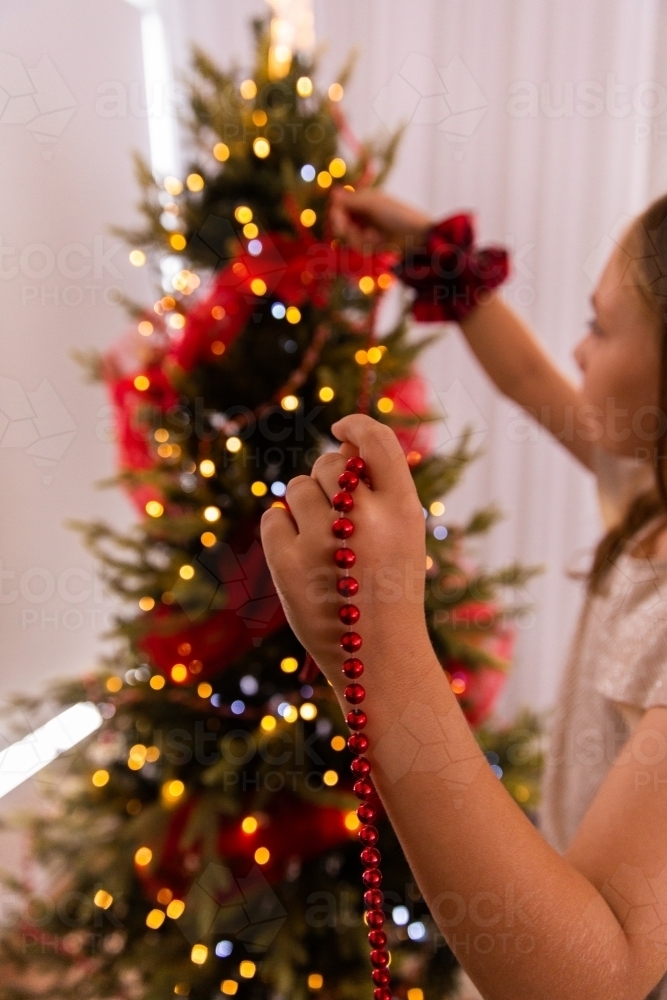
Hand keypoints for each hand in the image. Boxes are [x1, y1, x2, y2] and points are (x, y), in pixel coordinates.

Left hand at [260, 415, 431, 699]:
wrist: (378, 656)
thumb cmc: (389, 588)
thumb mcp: (402, 535)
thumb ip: (379, 490)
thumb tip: (342, 443)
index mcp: (404, 509)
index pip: (378, 442)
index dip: (356, 425)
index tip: (340, 427)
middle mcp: (366, 519)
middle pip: (330, 463)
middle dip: (327, 481)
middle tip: (337, 516)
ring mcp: (324, 541)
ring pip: (298, 488)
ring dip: (304, 507)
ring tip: (323, 544)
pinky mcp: (288, 564)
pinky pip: (272, 518)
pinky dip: (281, 532)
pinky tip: (300, 558)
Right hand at [329, 186, 431, 254]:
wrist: (416, 236)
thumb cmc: (397, 215)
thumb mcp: (373, 205)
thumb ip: (351, 201)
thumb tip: (333, 193)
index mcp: (365, 200)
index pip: (341, 206)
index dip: (337, 213)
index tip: (337, 218)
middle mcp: (364, 214)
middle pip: (341, 223)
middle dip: (345, 228)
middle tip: (346, 230)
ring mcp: (367, 229)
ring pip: (349, 237)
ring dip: (359, 238)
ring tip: (374, 237)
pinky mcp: (372, 245)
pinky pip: (359, 246)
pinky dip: (367, 245)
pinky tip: (379, 242)